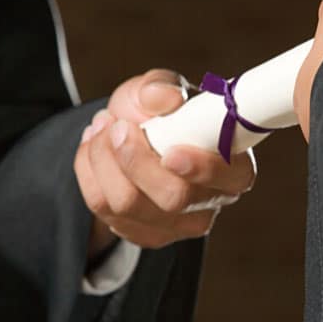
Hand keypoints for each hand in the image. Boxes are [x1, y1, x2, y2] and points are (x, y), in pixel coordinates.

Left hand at [74, 69, 256, 256]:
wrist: (133, 135)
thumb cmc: (160, 112)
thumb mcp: (160, 88)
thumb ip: (161, 87)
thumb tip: (160, 98)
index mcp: (233, 166)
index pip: (232, 177)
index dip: (203, 169)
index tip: (171, 153)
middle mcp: (210, 203)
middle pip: (173, 198)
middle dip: (135, 159)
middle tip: (117, 126)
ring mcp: (176, 225)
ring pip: (129, 204)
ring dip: (104, 159)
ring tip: (102, 127)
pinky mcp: (142, 234)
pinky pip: (103, 209)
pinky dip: (89, 172)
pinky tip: (94, 149)